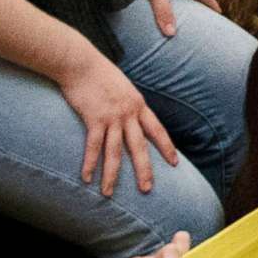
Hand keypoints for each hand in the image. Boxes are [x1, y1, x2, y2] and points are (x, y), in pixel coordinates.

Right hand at [56, 48, 178, 196]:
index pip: (157, 130)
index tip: (175, 163)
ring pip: (114, 152)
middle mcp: (129, 113)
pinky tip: (87, 178)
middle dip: (144, 170)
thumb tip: (130, 114)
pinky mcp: (94, 119)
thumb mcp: (123, 87)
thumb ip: (128, 103)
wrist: (82, 62)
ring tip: (109, 194)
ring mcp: (112, 117)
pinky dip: (90, 164)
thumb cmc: (100, 73)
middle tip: (147, 189)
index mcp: (138, 105)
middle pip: (139, 147)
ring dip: (112, 175)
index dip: (166, 147)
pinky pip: (93, 146)